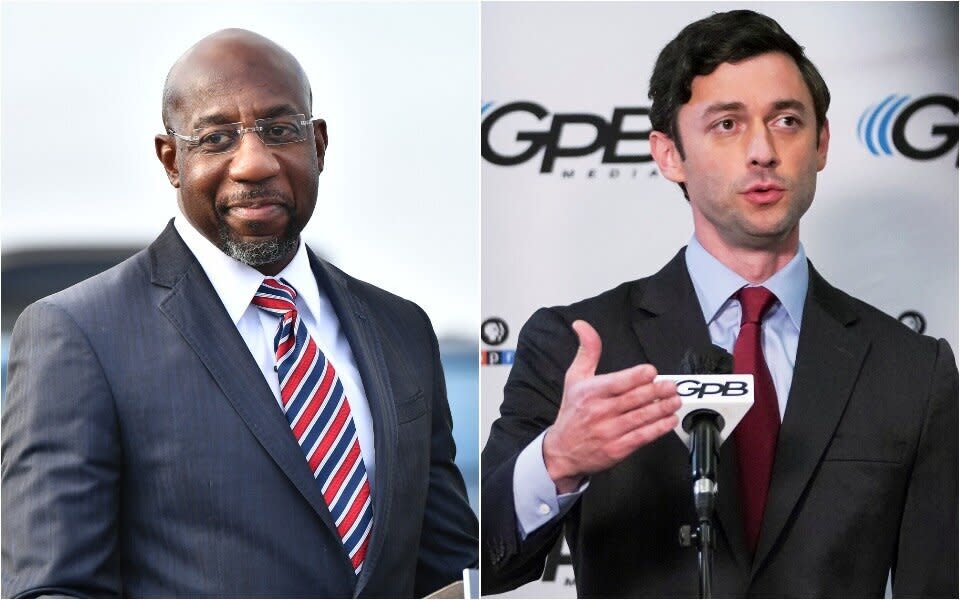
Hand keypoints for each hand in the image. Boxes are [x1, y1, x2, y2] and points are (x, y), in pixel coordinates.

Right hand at [542, 320, 680, 492]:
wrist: (562, 450)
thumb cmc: (572, 412)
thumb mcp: (575, 378)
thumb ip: (587, 351)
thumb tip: (582, 325)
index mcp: (591, 392)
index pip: (618, 382)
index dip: (637, 377)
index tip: (651, 372)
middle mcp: (600, 411)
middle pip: (634, 399)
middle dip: (656, 391)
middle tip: (671, 385)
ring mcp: (609, 431)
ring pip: (641, 417)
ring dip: (662, 408)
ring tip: (675, 400)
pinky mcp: (617, 448)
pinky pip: (642, 436)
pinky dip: (658, 428)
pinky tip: (669, 421)